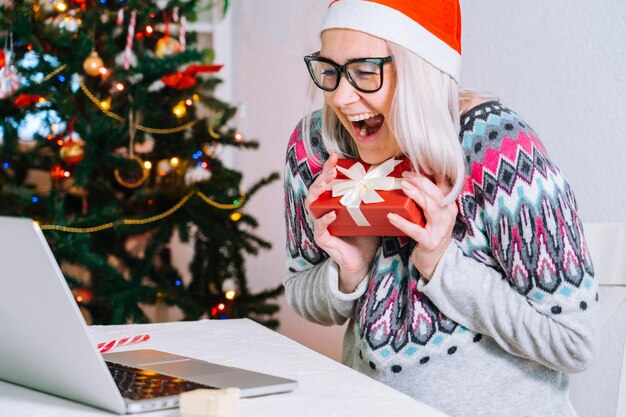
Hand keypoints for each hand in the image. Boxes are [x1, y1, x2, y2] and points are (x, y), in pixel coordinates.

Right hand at [305, 153, 379, 292]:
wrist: (362, 260)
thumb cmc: (364, 234)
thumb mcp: (368, 211)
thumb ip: (371, 197)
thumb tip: (390, 178)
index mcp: (332, 202)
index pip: (326, 181)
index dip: (328, 167)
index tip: (335, 156)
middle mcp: (323, 211)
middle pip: (315, 189)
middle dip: (322, 177)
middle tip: (332, 170)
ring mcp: (320, 224)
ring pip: (312, 204)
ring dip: (319, 192)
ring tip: (329, 184)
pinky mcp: (322, 238)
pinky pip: (319, 227)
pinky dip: (325, 219)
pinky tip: (332, 213)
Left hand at [387, 172, 457, 279]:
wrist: (437, 260)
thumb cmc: (432, 232)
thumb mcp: (434, 213)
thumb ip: (429, 197)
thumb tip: (415, 178)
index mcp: (448, 206)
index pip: (442, 186)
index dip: (429, 175)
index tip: (415, 167)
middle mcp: (448, 215)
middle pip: (436, 193)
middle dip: (421, 181)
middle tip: (405, 175)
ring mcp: (440, 229)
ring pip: (430, 207)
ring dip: (416, 195)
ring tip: (402, 186)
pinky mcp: (430, 242)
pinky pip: (416, 230)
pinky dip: (403, 222)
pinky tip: (392, 216)